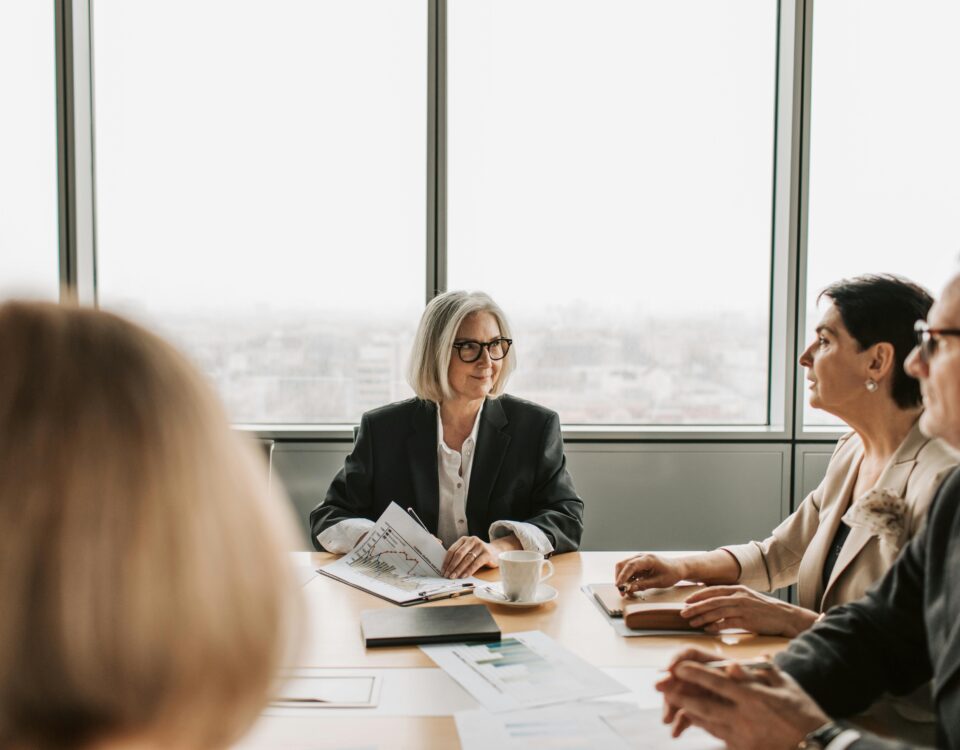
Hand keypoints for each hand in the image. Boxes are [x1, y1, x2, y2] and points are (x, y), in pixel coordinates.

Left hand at [441, 536, 498, 577]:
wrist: (496, 551)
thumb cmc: (478, 553)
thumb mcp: (468, 551)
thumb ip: (459, 556)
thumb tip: (446, 568)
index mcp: (464, 539)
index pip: (452, 550)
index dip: (446, 561)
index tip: (443, 570)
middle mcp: (472, 540)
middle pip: (458, 554)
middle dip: (452, 566)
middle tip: (447, 575)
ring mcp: (480, 546)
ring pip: (466, 559)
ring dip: (459, 569)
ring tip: (454, 577)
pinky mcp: (487, 553)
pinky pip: (476, 563)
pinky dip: (469, 570)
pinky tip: (464, 576)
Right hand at [615, 553, 684, 593]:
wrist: (677, 568)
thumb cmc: (671, 574)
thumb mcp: (659, 582)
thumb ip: (643, 584)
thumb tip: (630, 588)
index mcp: (648, 559)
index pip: (631, 566)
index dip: (623, 576)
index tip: (618, 585)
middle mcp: (641, 557)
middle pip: (623, 564)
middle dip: (620, 578)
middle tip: (622, 591)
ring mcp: (639, 560)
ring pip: (623, 567)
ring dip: (622, 579)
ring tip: (627, 591)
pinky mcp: (638, 564)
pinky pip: (628, 570)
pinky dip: (627, 579)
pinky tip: (631, 587)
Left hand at [657, 649, 828, 749]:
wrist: (817, 746)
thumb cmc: (802, 711)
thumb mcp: (785, 685)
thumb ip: (761, 672)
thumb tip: (739, 662)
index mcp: (753, 696)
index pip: (716, 682)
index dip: (694, 674)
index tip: (676, 667)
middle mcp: (744, 717)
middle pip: (704, 705)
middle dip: (680, 695)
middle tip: (660, 686)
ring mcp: (742, 736)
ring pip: (707, 722)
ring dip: (688, 712)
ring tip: (672, 703)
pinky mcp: (743, 749)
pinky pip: (717, 738)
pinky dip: (704, 727)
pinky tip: (695, 721)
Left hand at [680, 585, 818, 636]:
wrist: (786, 616)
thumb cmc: (766, 609)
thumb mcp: (748, 598)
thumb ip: (733, 598)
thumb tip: (715, 604)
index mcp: (737, 589)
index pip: (713, 590)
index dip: (698, 596)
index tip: (686, 601)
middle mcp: (738, 596)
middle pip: (711, 601)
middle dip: (695, 607)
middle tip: (683, 613)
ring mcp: (743, 608)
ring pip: (717, 611)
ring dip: (702, 617)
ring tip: (692, 623)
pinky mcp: (748, 620)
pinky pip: (727, 623)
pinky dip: (716, 626)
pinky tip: (707, 629)